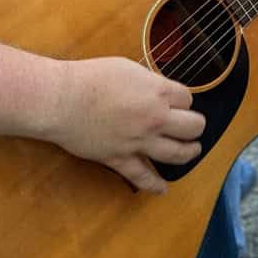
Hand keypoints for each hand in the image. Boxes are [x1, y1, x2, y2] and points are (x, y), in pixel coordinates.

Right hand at [39, 57, 204, 192]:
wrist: (62, 100)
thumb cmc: (91, 78)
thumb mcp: (128, 69)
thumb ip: (148, 83)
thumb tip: (157, 90)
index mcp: (158, 93)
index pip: (187, 99)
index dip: (183, 100)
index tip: (178, 101)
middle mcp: (155, 119)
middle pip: (193, 127)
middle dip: (195, 126)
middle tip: (193, 126)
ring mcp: (139, 142)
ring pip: (177, 154)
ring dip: (189, 152)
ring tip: (193, 150)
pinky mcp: (121, 159)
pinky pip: (142, 176)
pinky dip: (154, 185)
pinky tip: (163, 189)